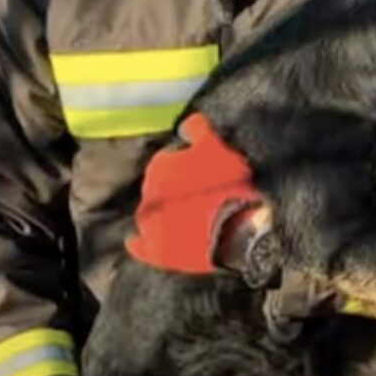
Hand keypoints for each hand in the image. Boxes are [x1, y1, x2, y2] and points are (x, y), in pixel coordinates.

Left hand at [127, 113, 263, 273]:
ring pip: (150, 214)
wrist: (239, 229)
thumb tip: (184, 124)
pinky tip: (137, 242)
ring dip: (162, 213)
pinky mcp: (157, 252)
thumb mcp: (216, 145)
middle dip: (174, 189)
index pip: (168, 161)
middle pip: (158, 188)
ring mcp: (150, 225)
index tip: (203, 172)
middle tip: (199, 195)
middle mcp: (148, 194)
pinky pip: (141, 247)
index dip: (186, 165)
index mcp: (160, 166)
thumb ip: (196, 128)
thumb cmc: (229, 184)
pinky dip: (139, 244)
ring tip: (185, 218)